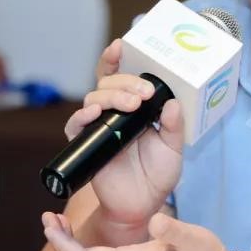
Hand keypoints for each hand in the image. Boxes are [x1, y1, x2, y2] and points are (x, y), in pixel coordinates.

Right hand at [64, 38, 183, 229]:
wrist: (142, 205)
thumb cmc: (158, 174)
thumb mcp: (174, 148)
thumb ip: (174, 126)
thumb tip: (173, 104)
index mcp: (135, 107)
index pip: (122, 76)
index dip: (117, 58)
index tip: (121, 44)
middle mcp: (114, 112)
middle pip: (108, 83)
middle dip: (125, 82)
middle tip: (144, 93)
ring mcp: (99, 126)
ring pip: (94, 98)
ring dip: (111, 96)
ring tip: (131, 105)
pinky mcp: (86, 143)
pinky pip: (76, 125)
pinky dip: (82, 117)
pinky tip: (94, 114)